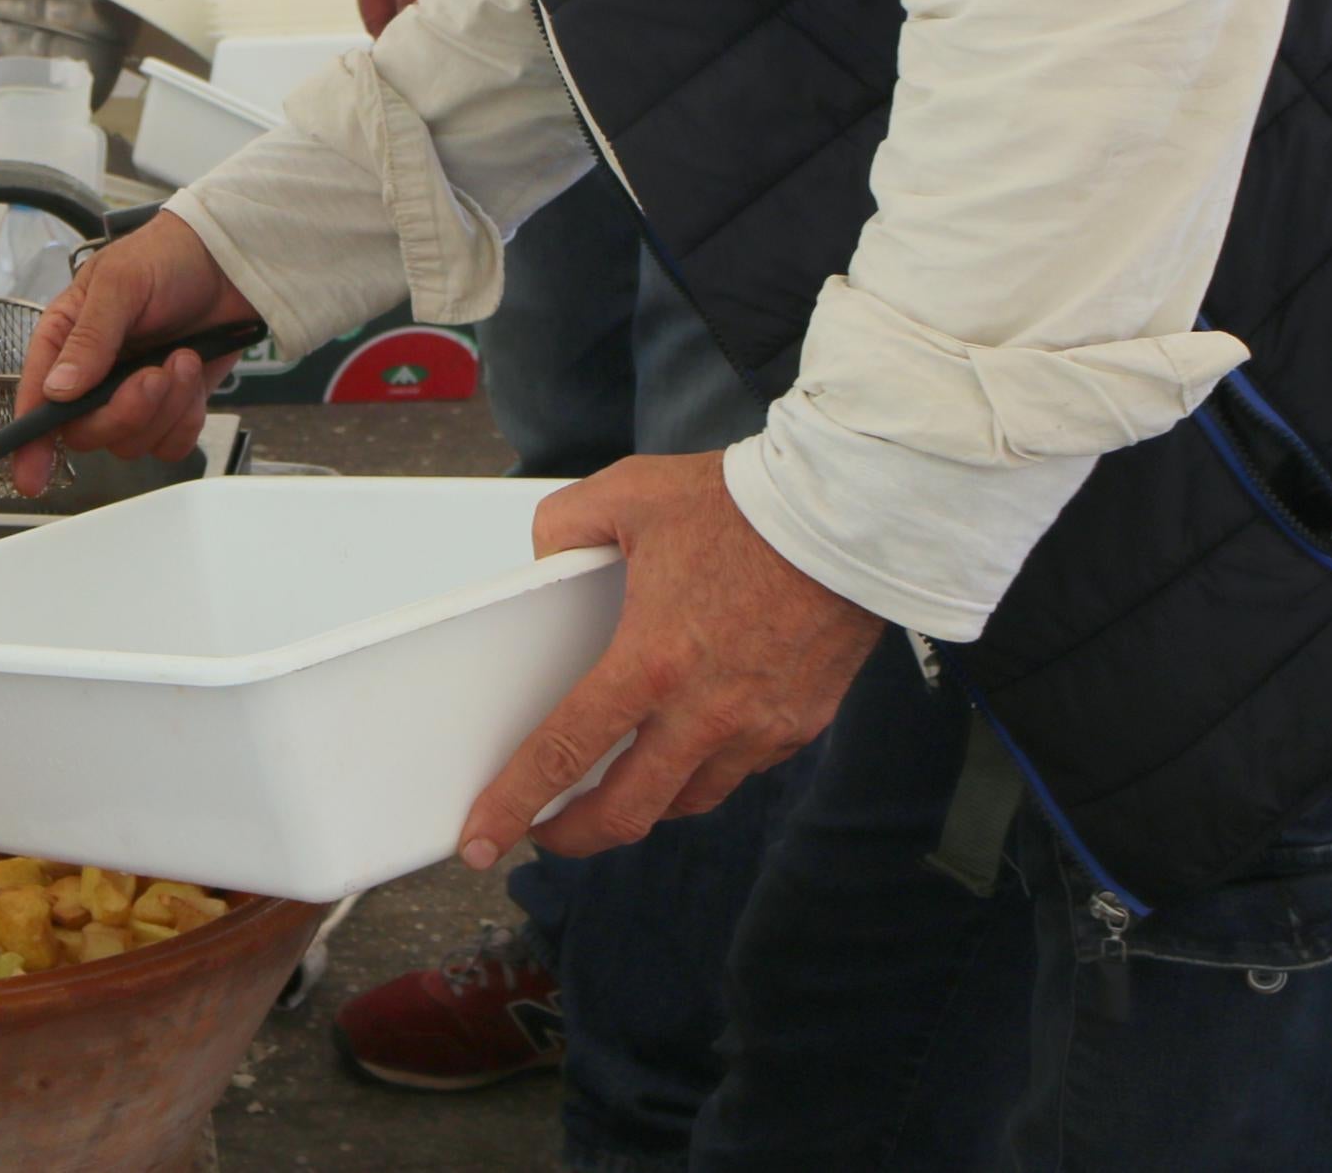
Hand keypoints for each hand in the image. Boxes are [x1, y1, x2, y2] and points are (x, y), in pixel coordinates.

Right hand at [8, 216, 256, 497]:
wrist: (228, 259)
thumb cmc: (165, 255)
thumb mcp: (120, 284)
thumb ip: (89, 338)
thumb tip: (57, 390)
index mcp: (65, 340)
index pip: (36, 399)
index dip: (30, 440)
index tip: (32, 474)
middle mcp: (93, 374)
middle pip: (87, 432)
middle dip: (125, 412)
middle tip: (152, 376)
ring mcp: (132, 393)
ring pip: (132, 441)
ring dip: (164, 407)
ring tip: (181, 360)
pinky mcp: (171, 404)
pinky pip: (169, 442)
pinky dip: (185, 417)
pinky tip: (192, 375)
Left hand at [458, 453, 881, 865]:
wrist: (852, 515)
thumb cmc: (742, 504)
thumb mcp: (628, 493)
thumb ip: (565, 527)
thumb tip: (547, 563)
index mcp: (651, 662)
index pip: (564, 754)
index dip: (514, 805)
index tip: (479, 839)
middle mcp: (706, 713)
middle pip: (627, 811)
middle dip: (575, 836)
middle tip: (544, 832)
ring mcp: (761, 727)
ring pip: (688, 800)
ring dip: (643, 806)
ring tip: (612, 792)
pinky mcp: (802, 724)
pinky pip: (741, 770)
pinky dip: (703, 770)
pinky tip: (685, 747)